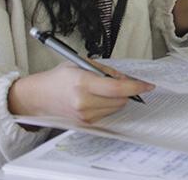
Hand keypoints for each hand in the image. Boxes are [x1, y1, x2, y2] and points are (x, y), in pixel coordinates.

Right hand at [7, 62, 154, 122]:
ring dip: (118, 97)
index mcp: (82, 82)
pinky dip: (109, 104)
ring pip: (116, 107)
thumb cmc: (59, 78)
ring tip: (102, 88)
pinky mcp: (86, 123)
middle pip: (120, 99)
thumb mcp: (81, 64)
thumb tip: (126, 78)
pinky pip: (108, 112)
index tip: (148, 85)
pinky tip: (97, 97)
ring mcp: (84, 115)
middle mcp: (83, 101)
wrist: (38, 97)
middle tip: (120, 80)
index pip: (116, 88)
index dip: (136, 86)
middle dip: (127, 89)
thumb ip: (106, 70)